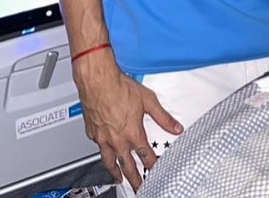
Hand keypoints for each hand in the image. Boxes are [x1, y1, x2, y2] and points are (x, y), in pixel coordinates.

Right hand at [73, 53, 181, 190]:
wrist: (97, 81)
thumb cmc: (119, 87)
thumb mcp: (148, 101)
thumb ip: (163, 117)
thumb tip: (176, 127)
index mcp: (133, 134)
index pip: (146, 156)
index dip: (153, 166)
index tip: (157, 171)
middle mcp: (117, 140)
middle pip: (128, 166)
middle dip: (135, 179)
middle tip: (139, 188)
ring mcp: (103, 138)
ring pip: (110, 161)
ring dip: (116, 172)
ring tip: (119, 178)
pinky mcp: (92, 133)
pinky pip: (98, 147)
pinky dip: (103, 152)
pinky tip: (104, 152)